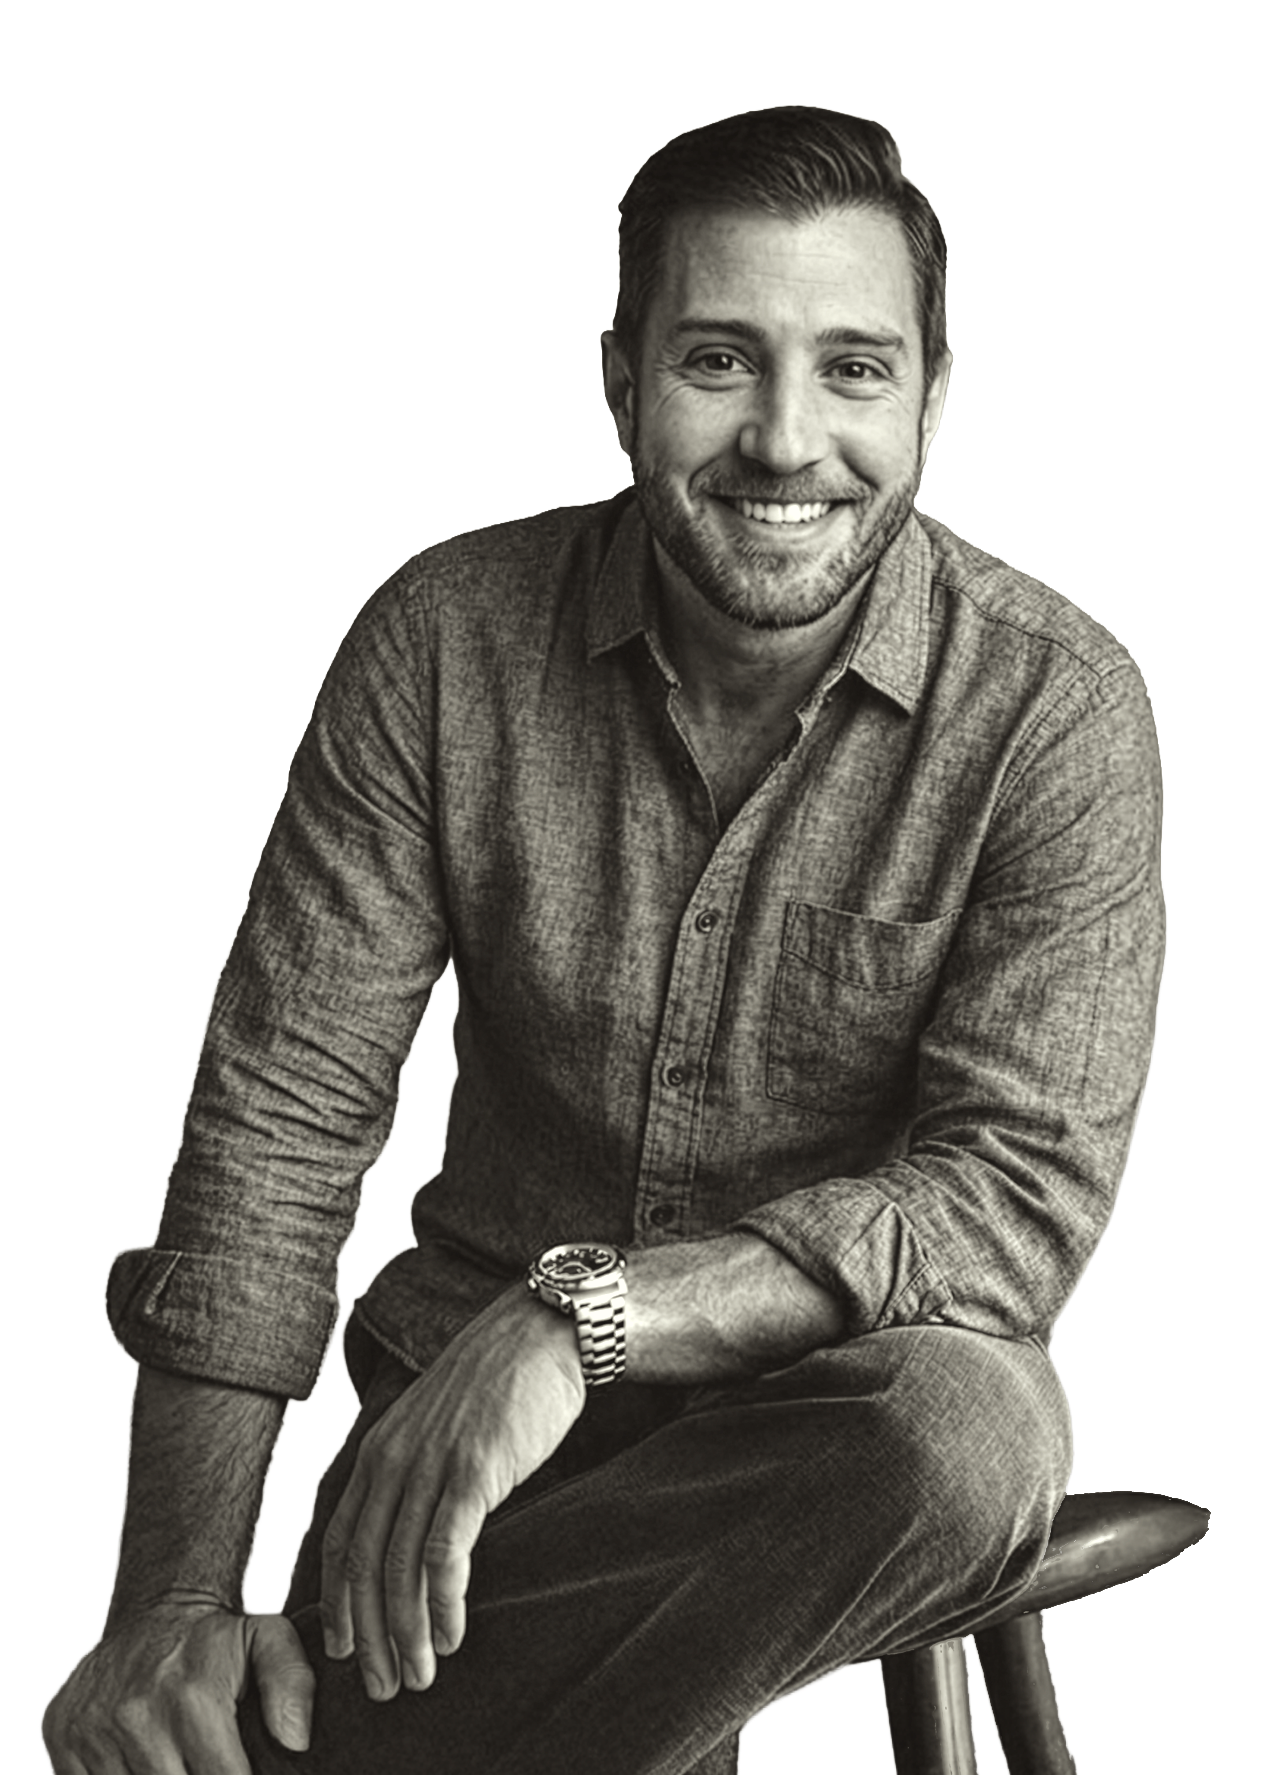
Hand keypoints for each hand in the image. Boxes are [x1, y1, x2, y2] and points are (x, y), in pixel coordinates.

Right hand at [39, 1597, 313, 1772]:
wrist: (154, 1606)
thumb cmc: (215, 1639)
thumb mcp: (268, 1641)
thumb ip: (292, 1684)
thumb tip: (296, 1742)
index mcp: (192, 1699)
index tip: (239, 1773)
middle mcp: (137, 1715)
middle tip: (200, 1765)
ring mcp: (93, 1729)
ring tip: (173, 1761)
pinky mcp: (60, 1737)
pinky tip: (139, 1764)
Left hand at [320, 1282, 585, 1702]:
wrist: (540, 1334)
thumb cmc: (497, 1382)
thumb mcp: (435, 1425)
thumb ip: (416, 1472)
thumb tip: (413, 1535)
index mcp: (380, 1450)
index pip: (340, 1540)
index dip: (337, 1602)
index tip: (343, 1649)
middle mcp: (394, 1460)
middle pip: (364, 1566)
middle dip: (368, 1635)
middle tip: (381, 1686)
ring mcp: (431, 1465)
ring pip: (400, 1569)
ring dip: (406, 1633)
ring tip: (418, 1674)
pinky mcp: (472, 1472)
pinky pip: (445, 1553)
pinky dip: (444, 1603)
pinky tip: (451, 1635)